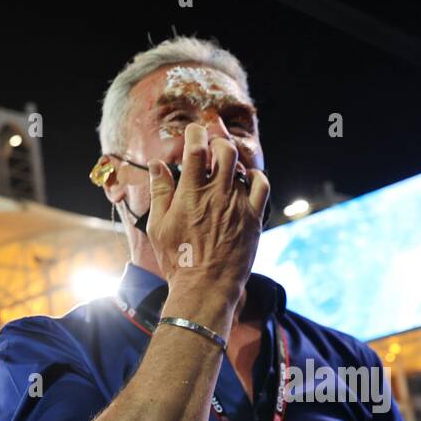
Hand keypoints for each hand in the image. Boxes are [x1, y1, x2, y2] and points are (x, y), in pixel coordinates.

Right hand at [145, 123, 269, 315]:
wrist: (206, 287)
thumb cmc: (178, 260)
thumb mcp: (158, 226)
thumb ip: (160, 192)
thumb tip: (158, 164)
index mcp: (190, 193)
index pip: (196, 148)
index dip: (196, 133)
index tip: (194, 132)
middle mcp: (216, 194)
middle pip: (224, 150)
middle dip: (218, 141)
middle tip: (213, 146)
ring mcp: (238, 205)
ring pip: (242, 167)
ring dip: (233, 162)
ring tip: (226, 168)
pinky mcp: (253, 218)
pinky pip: (262, 186)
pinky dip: (255, 177)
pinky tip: (248, 180)